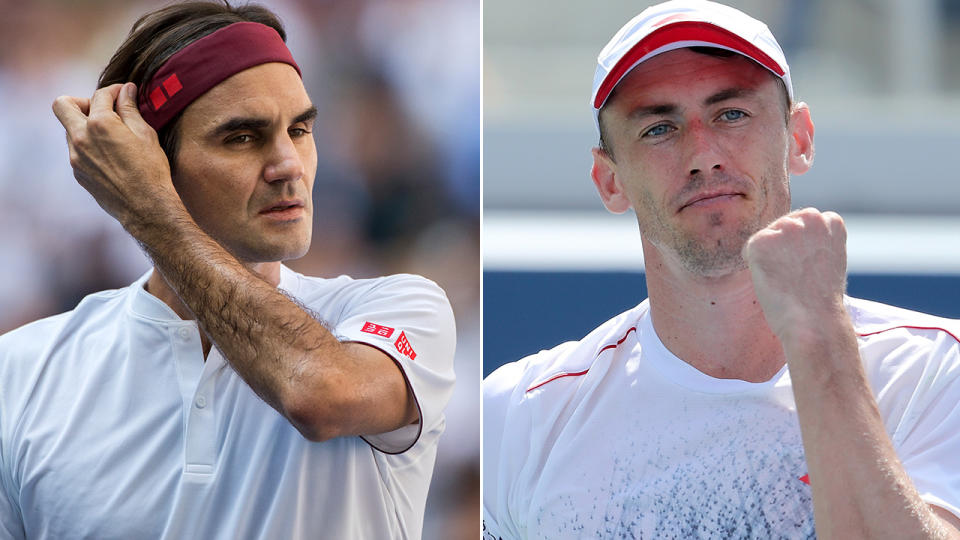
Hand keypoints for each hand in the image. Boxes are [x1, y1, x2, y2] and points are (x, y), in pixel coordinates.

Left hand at [52, 83, 180, 229]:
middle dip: (81, 101)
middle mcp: (81, 137)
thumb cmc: (150, 170)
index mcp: (100, 124)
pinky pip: (76, 150)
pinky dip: (89, 146)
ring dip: (86, 126)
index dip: (113, 91)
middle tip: (101, 110)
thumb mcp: (145, 134)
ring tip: (111, 136)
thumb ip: (130, 109)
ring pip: (69, 129)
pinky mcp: (77, 172)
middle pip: (62, 105)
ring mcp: (76, 156)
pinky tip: (110, 156)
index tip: (123, 94)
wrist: (145, 206)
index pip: (99, 95)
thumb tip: (126, 90)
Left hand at [742, 208, 847, 340]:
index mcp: (831, 221)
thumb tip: (788, 239)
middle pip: (783, 226)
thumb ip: (813, 241)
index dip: (801, 248)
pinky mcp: (761, 241)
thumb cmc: (821, 299)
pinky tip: (772, 279)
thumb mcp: (828, 258)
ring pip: (766, 238)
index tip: (809, 267)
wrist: (814, 321)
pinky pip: (748, 250)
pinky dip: (754, 266)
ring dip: (769, 256)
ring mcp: (785, 227)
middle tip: (795, 276)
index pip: (804, 222)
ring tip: (786, 278)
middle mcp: (810, 217)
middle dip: (783, 248)